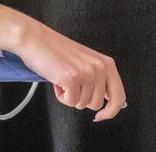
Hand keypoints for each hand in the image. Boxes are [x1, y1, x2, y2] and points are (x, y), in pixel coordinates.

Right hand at [0, 0, 126, 120]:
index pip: (119, 97)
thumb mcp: (87, 62)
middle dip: (81, 99)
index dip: (110, 112)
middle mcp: (99, 67)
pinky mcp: (72, 78)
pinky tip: (56, 79)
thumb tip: (117, 104)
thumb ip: (101, 79)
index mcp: (106, 63)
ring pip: (82, 104)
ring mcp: (86, 73)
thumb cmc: (57, 51)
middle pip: (97, 104)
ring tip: (62, 76)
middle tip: (70, 82)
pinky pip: (69, 102)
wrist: (35, 39)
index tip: (100, 116)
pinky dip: (60, 95)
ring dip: (69, 95)